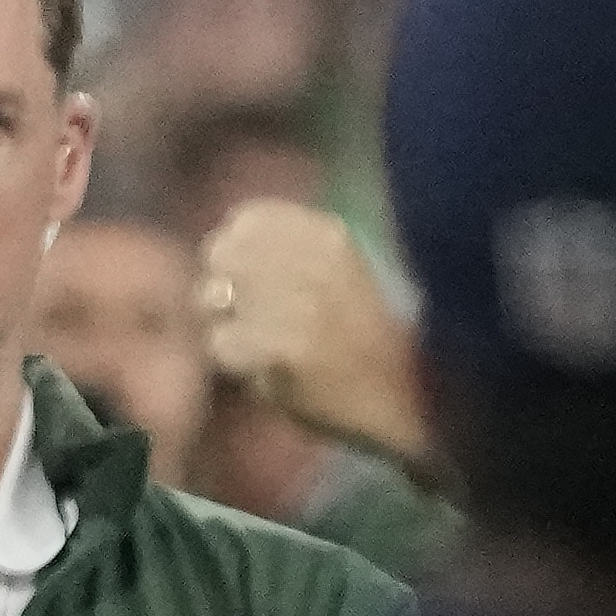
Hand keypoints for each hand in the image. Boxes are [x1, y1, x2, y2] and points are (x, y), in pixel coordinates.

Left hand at [197, 199, 427, 467]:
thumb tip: (216, 244)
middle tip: (246, 318)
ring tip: (261, 346)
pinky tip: (267, 370)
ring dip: (223, 325)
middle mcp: (313, 256)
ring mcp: (299, 299)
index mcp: (329, 233)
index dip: (232, 249)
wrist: (403, 397)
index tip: (247, 280)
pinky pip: (220, 342)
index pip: (245, 218)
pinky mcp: (284, 344)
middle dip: (219, 285)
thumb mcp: (334, 272)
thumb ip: (282, 252)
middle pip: (218, 252)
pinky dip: (233, 362)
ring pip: (212, 298)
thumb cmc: (360, 339)